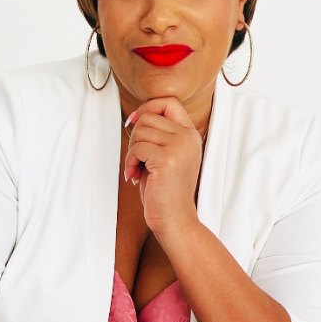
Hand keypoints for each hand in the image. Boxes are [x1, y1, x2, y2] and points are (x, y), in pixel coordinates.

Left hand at [123, 96, 202, 238]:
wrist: (175, 219)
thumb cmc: (165, 191)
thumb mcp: (165, 156)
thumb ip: (158, 135)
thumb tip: (136, 116)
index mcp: (190, 135)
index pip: (169, 102)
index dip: (148, 108)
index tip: (134, 122)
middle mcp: (188, 138)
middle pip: (148, 117)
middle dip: (135, 136)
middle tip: (136, 158)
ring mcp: (179, 147)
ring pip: (141, 131)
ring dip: (131, 151)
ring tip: (136, 169)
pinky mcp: (167, 159)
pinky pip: (138, 147)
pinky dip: (130, 160)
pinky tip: (133, 174)